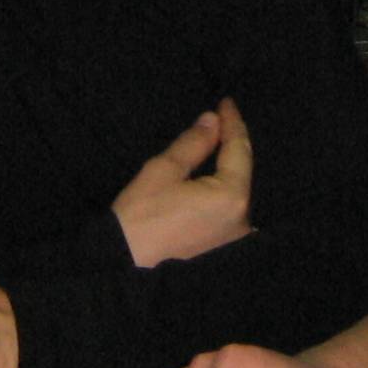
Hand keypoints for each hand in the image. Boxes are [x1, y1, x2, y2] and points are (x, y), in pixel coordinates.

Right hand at [113, 97, 253, 267]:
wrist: (123, 265)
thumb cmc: (140, 217)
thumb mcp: (165, 170)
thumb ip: (195, 143)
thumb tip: (212, 120)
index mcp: (231, 196)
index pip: (239, 149)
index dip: (233, 122)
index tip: (226, 102)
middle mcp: (243, 219)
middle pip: (244, 170)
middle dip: (234, 143)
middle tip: (223, 118)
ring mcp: (236, 237)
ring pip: (240, 190)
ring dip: (232, 166)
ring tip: (221, 140)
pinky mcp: (225, 248)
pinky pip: (233, 208)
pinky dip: (227, 188)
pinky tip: (218, 174)